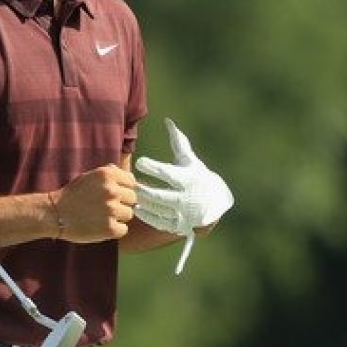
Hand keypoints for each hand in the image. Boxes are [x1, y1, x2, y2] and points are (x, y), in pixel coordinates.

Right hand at [53, 164, 136, 242]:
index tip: (116, 195)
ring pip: (129, 214)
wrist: (55, 213)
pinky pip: (123, 229)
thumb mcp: (90, 176)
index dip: (125, 189)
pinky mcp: (109, 228)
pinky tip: (102, 226)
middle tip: (107, 207)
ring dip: (118, 217)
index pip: (131, 182)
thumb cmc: (72, 194)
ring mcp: (111, 210)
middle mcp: (112, 190)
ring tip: (102, 216)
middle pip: (132, 198)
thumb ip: (109, 173)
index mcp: (108, 175)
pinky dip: (115, 230)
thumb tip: (128, 177)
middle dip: (122, 203)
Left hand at [134, 118, 233, 272]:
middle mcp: (186, 197)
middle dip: (143, 190)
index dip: (152, 167)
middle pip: (159, 196)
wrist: (215, 202)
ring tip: (132, 195)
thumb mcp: (190, 159)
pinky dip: (148, 216)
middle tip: (131, 183)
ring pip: (158, 210)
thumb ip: (177, 141)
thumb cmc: (197, 175)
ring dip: (143, 203)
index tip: (140, 162)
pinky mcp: (180, 225)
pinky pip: (160, 222)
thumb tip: (167, 121)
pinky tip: (139, 208)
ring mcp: (183, 213)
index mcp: (188, 179)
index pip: (167, 173)